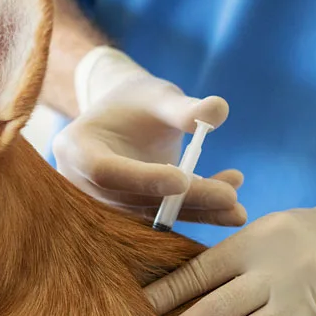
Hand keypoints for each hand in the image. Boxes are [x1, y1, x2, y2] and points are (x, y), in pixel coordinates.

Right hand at [54, 47, 245, 225]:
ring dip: (197, 213)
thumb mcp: (158, 96)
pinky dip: (198, 214)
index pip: (106, 171)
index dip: (144, 178)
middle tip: (229, 198)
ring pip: (153, 216)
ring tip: (238, 208)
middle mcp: (83, 186)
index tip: (184, 179)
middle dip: (184, 202)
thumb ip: (183, 107)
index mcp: (76, 148)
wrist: (124, 118)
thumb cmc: (137, 102)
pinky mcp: (128, 217)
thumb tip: (219, 110)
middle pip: (134, 200)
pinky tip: (231, 208)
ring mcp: (104, 206)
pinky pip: (164, 219)